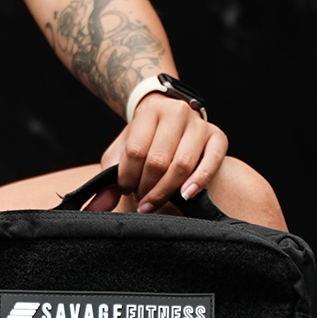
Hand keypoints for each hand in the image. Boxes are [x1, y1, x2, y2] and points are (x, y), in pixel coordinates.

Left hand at [92, 95, 228, 213]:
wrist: (170, 114)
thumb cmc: (145, 136)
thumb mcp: (122, 148)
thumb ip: (108, 176)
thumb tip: (98, 206)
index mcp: (150, 111)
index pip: (135, 150)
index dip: (128, 177)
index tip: (125, 189)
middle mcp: (177, 113)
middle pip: (158, 160)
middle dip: (146, 187)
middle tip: (141, 198)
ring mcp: (199, 124)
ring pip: (182, 165)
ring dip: (166, 190)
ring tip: (154, 201)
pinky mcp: (218, 137)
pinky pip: (211, 163)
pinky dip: (198, 182)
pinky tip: (185, 196)